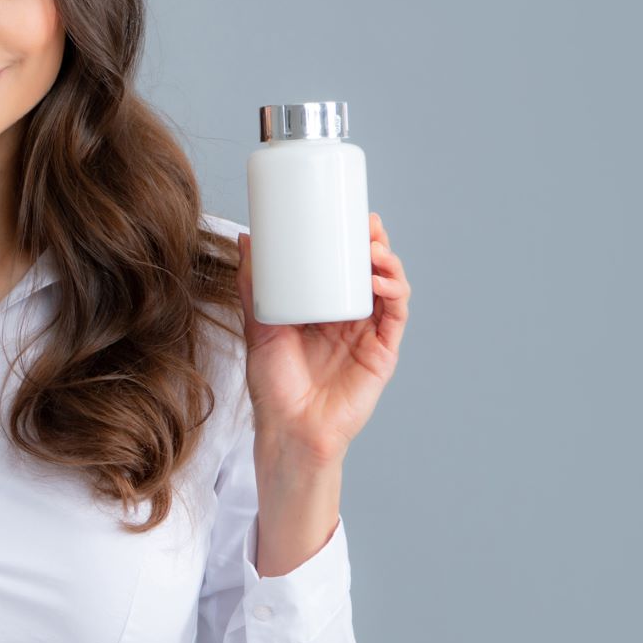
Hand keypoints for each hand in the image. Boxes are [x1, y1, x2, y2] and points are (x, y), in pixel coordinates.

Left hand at [237, 211, 409, 469]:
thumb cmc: (273, 386)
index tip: (348, 213)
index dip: (351, 239)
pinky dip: (394, 294)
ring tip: (373, 250)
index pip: (343, 266)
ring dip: (388, 264)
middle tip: (366, 224)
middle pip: (371, 271)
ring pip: (389, 288)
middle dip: (374, 243)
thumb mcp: (258, 326)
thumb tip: (247, 239)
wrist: (288, 430)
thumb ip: (253, 287)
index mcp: (323, 309)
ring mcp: (368, 335)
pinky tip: (381, 281)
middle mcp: (349, 318)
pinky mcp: (382, 353)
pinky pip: (396, 317)